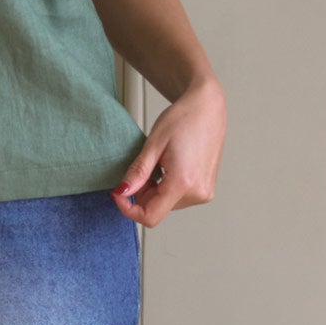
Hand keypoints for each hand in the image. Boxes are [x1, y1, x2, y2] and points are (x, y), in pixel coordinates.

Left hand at [111, 77, 225, 228]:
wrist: (207, 107)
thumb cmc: (183, 119)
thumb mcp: (153, 144)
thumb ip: (137, 173)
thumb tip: (122, 192)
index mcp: (184, 182)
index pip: (150, 216)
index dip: (129, 209)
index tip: (118, 194)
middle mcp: (198, 192)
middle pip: (157, 209)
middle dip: (143, 192)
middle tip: (146, 165)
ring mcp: (204, 192)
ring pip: (166, 204)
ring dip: (155, 190)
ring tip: (161, 163)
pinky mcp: (206, 189)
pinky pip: (178, 198)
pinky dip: (167, 187)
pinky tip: (171, 166)